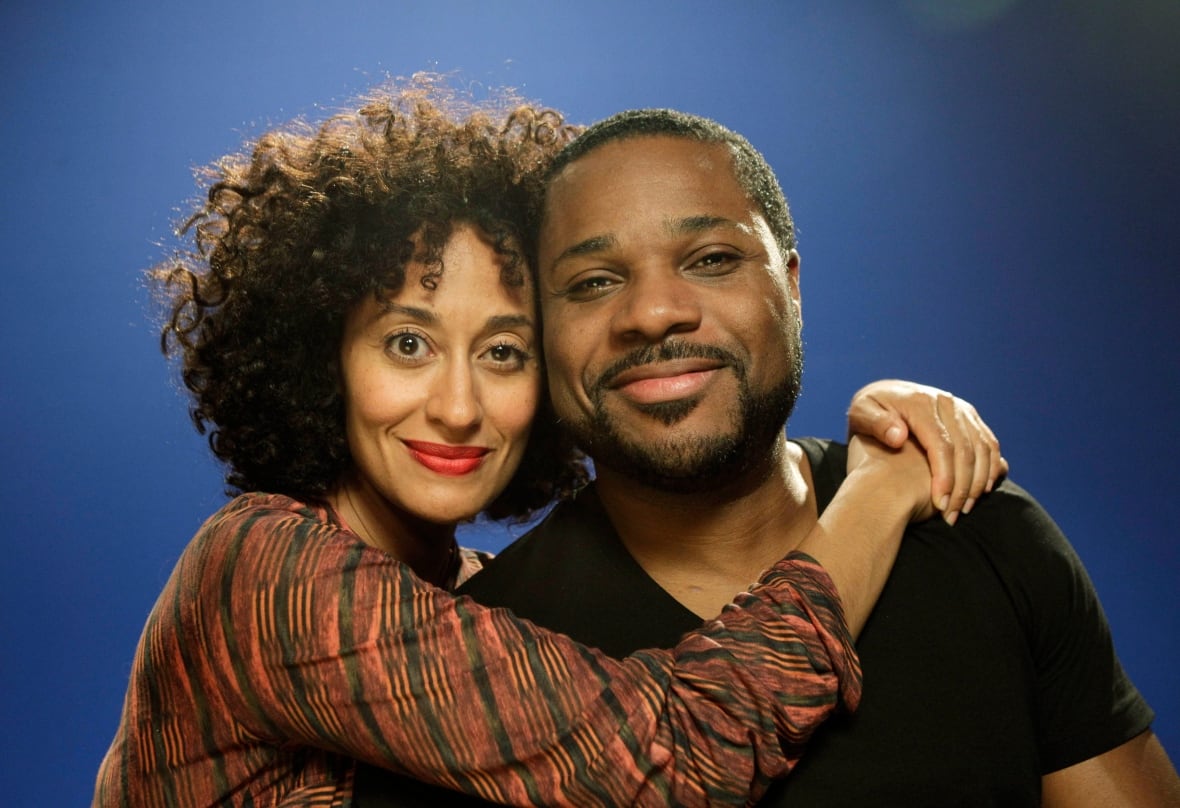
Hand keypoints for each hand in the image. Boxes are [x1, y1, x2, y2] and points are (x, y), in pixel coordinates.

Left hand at [847, 380, 1007, 524]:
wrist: (884, 394)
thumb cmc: (868, 411)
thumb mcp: (861, 413)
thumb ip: (876, 424)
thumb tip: (899, 437)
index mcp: (919, 402)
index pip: (941, 444)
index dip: (944, 477)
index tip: (940, 504)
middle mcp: (945, 403)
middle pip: (965, 449)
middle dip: (963, 487)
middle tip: (953, 516)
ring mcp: (961, 409)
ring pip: (983, 447)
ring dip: (980, 481)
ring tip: (965, 508)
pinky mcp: (970, 416)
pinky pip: (989, 443)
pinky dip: (991, 467)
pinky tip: (982, 490)